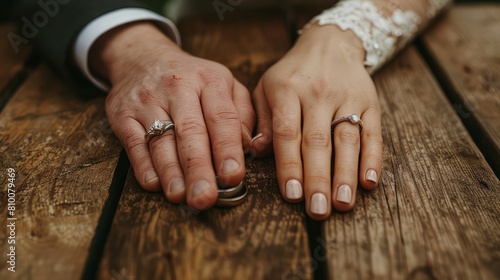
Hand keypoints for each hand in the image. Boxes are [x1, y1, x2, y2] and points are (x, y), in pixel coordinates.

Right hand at [90, 22, 254, 208]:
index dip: (227, 148)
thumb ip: (242, 113)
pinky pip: (133, 143)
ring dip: (171, 173)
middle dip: (198, 168)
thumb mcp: (225, 83)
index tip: (233, 176)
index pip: (221, 117)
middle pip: (190, 132)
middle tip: (205, 197)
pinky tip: (155, 184)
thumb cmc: (193, 79)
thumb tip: (250, 147)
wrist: (143, 56)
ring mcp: (148, 100)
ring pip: (161, 141)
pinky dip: (143, 166)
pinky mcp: (123, 113)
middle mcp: (178, 87)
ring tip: (181, 197)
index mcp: (209, 80)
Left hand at [251, 25, 382, 219]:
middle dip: (317, 178)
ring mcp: (347, 98)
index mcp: (287, 91)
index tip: (291, 194)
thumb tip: (257, 152)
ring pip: (347, 140)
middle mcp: (318, 94)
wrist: (330, 43)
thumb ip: (261, 119)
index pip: (288, 133)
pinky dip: (373, 159)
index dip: (290, 165)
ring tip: (342, 204)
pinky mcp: (370, 102)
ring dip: (345, 175)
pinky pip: (373, 133)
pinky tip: (369, 182)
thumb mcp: (266, 87)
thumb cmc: (292, 73)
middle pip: (318, 141)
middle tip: (317, 210)